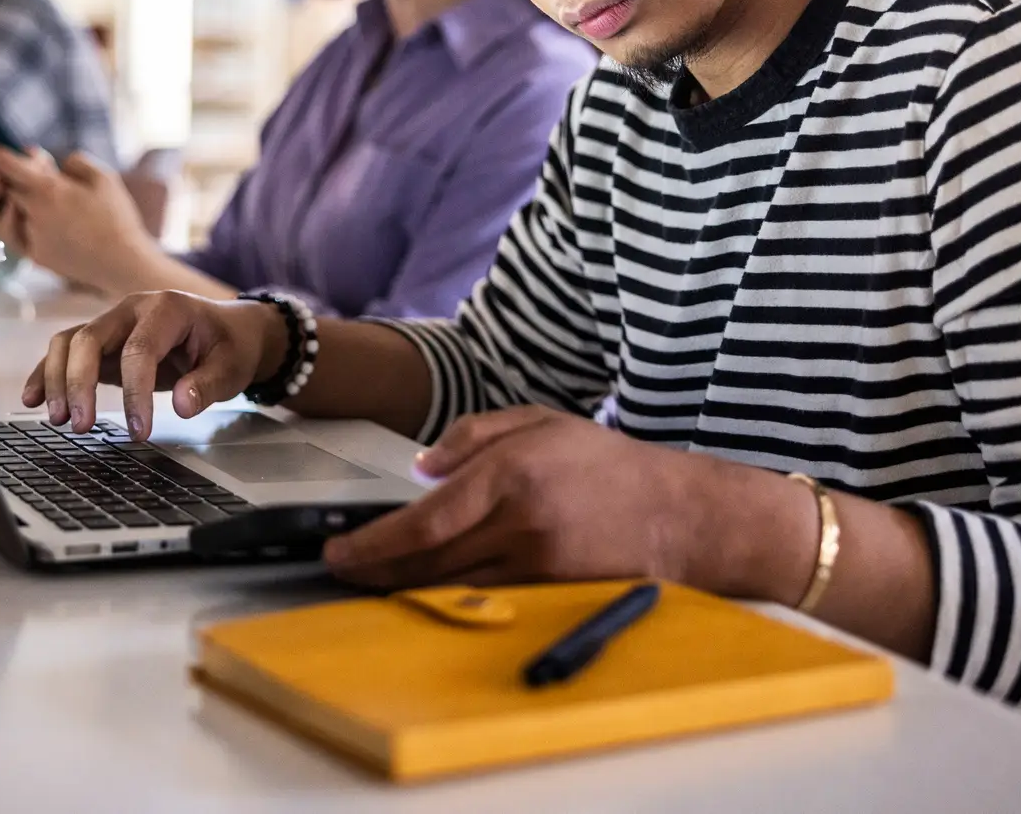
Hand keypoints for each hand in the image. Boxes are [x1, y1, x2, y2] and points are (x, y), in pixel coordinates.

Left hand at [0, 133, 157, 293]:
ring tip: (19, 190)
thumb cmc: (117, 218)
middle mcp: (35, 214)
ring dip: (7, 197)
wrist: (123, 263)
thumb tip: (52, 162)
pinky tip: (34, 215)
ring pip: (5, 211)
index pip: (8, 165)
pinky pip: (16, 233)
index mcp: (50, 190)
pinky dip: (19, 219)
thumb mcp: (104, 178)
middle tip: (5, 163)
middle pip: (3, 187)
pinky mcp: (35, 255)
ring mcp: (32, 237)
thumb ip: (75, 163)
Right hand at [22, 291, 288, 439]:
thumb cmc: (229, 346)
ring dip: (57, 379)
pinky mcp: (102, 342)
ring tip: (58, 419)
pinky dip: (46, 373)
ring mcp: (112, 324)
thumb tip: (183, 406)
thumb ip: (210, 385)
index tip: (139, 431)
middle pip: (89, 338)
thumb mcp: (233, 366)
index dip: (135, 392)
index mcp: (167, 309)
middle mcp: (131, 310)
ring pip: (69, 342)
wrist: (227, 330)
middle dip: (79, 383)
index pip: (139, 350)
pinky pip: (65, 351)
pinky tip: (32, 399)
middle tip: (80, 426)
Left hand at [323, 408, 813, 597]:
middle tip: (341, 572)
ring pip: (452, 587)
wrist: (679, 514)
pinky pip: (485, 599)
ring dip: (404, 588)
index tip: (340, 553)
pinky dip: (447, 598)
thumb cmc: (606, 464)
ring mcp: (538, 566)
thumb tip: (419, 468)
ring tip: (371, 581)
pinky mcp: (551, 594)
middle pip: (429, 562)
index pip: (424, 522)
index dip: (374, 544)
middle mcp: (521, 524)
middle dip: (376, 572)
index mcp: (512, 475)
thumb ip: (472, 436)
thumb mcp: (539, 422)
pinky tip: (423, 593)